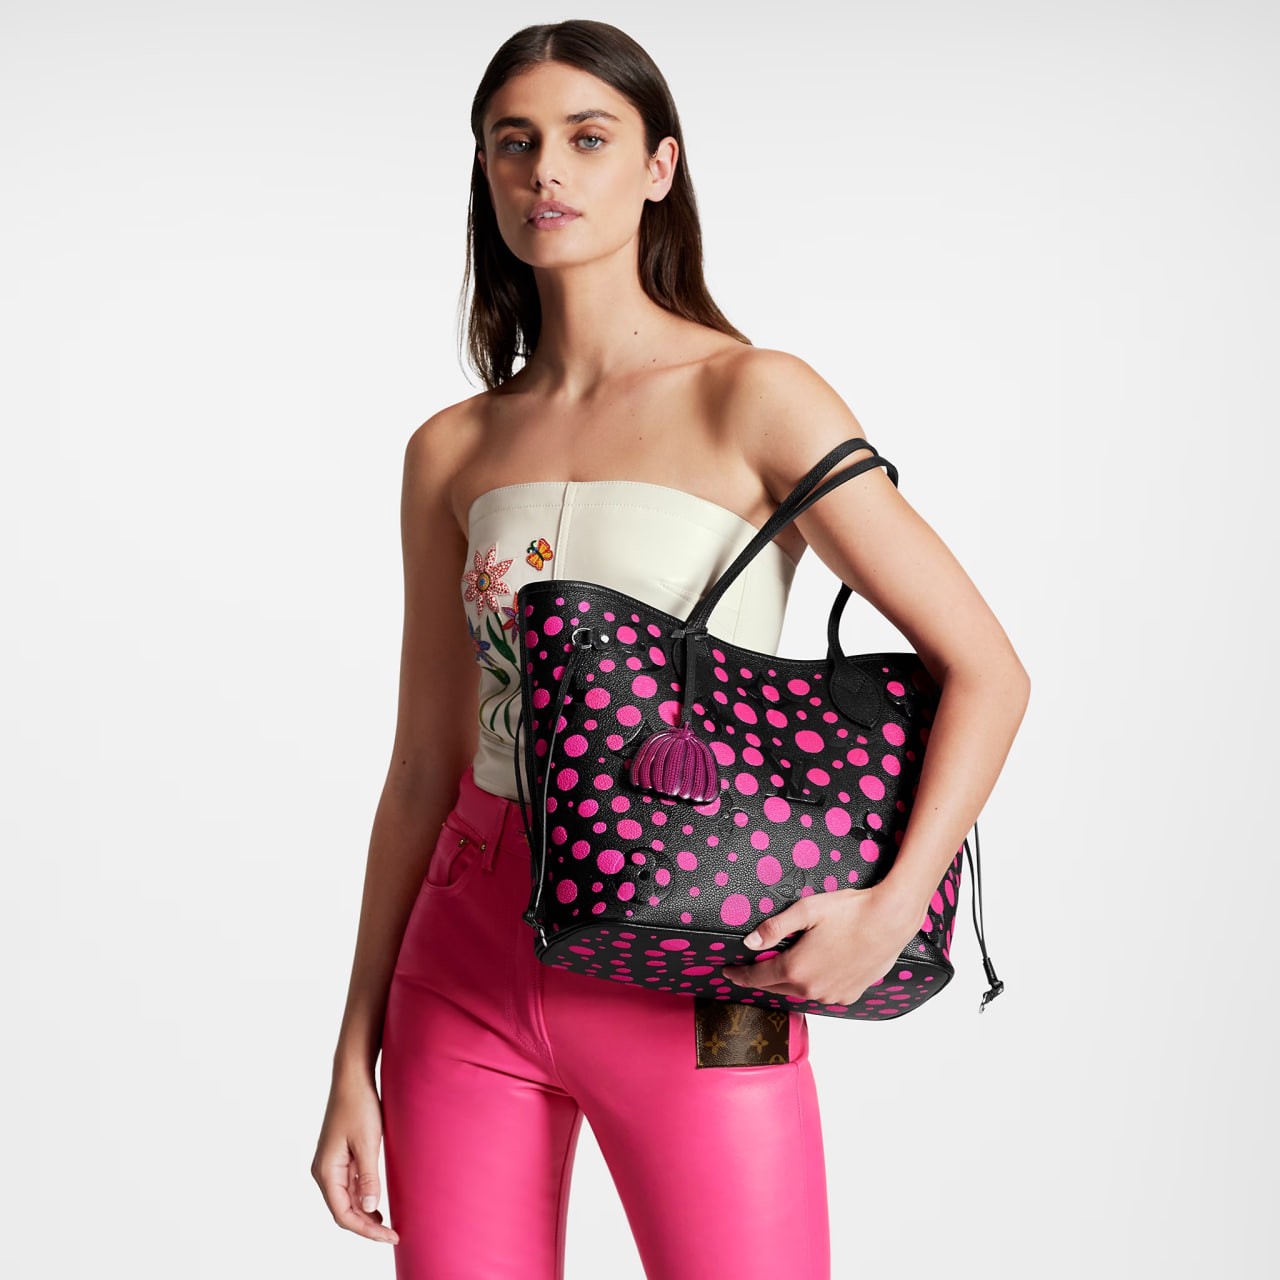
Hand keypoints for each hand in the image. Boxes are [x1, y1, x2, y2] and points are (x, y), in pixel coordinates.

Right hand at [311, 1069, 399, 1245]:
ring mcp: (332, 1164)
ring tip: (388, 1224)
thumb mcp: (368, 1142)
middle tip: (393, 1233)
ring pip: (347, 1200)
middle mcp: (324, 1171)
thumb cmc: (359, 1105)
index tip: (389, 1235)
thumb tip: (369, 1207)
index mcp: (326, 1171)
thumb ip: (368, 1176)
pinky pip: (350, 1185)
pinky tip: (378, 1204)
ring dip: (365, 1213)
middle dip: (366, 1225)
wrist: (353, 1077)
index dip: (366, 1229)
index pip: (343, 1214)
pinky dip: (364, 1197)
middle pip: (343, 1210)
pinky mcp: (340, 1156)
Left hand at [719, 885, 922, 1007]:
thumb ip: (774, 928)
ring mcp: (831, 995)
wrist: (890, 921)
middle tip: (750, 966)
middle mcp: (811, 989)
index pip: (757, 977)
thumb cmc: (849, 911)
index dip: (738, 974)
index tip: (727, 972)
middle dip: (761, 977)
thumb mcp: (806, 911)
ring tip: (782, 966)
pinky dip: (812, 985)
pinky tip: (813, 970)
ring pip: (799, 992)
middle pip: (776, 987)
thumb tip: (749, 941)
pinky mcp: (849, 995)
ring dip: (788, 981)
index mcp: (795, 969)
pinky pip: (822, 994)